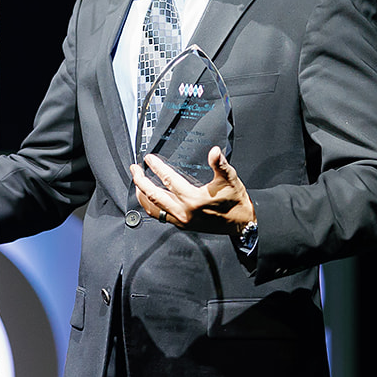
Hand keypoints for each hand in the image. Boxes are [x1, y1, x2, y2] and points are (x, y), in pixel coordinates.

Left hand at [130, 147, 254, 236]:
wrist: (242, 224)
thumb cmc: (236, 201)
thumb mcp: (230, 180)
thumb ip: (220, 165)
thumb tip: (214, 151)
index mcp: (193, 199)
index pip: (168, 180)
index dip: (157, 167)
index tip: (149, 158)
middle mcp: (184, 211)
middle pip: (153, 195)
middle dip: (140, 180)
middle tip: (134, 168)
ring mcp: (182, 220)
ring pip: (153, 208)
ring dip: (142, 195)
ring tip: (137, 183)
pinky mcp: (182, 225)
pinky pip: (160, 216)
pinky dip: (150, 206)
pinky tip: (148, 198)